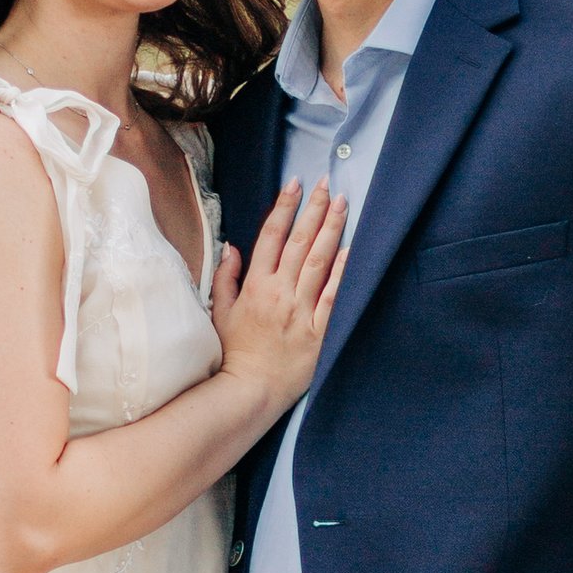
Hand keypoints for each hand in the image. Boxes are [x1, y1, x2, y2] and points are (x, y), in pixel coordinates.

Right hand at [211, 180, 348, 422]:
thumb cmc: (235, 353)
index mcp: (255, 286)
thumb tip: (232, 246)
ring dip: (331, 229)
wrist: (250, 390)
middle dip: (313, 209)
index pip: (271, 236)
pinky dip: (342, 272)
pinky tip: (351, 249)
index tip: (295, 183)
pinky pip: (333, 297)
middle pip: (299, 242)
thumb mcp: (220, 312)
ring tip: (342, 203)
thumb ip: (226, 278)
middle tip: (326, 183)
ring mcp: (301, 311)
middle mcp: (279, 293)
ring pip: (319, 262)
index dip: (284, 207)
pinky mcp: (319, 331)